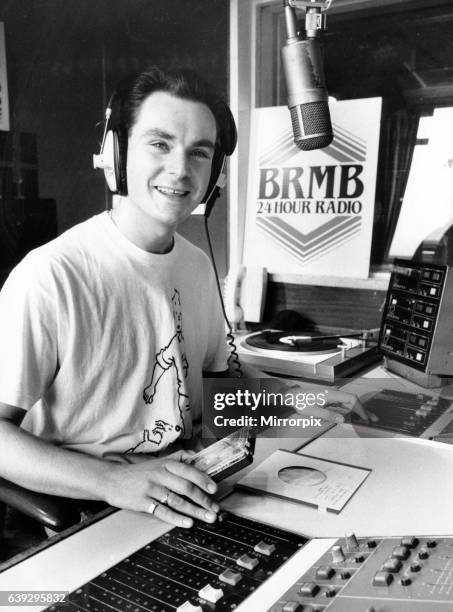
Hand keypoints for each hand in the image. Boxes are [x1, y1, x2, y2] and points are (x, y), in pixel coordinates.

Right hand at [104, 449, 218, 527]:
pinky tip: (187, 523)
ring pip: (177, 501)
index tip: (215, 489)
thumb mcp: (157, 461)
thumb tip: (197, 457)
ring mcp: (150, 489)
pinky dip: (176, 518)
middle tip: (214, 509)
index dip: (204, 480)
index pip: (189, 471)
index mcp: (165, 464)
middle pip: (186, 487)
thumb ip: (177, 458)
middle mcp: (159, 475)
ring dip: (195, 511)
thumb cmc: (137, 473)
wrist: (111, 479)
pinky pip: (162, 512)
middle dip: (203, 499)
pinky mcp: (142, 503)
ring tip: (206, 518)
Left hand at [292, 387, 376, 423]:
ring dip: (358, 410)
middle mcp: (334, 394)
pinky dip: (351, 410)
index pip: (351, 400)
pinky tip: (354, 416)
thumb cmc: (301, 403)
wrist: (293, 397)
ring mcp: (332, 396)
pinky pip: (343, 404)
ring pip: (349, 402)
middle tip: (373, 420)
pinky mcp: (330, 399)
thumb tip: (343, 419)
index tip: (365, 418)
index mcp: (331, 395)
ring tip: (367, 419)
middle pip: (353, 400)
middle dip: (363, 410)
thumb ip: (328, 415)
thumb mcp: (313, 411)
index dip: (360, 409)